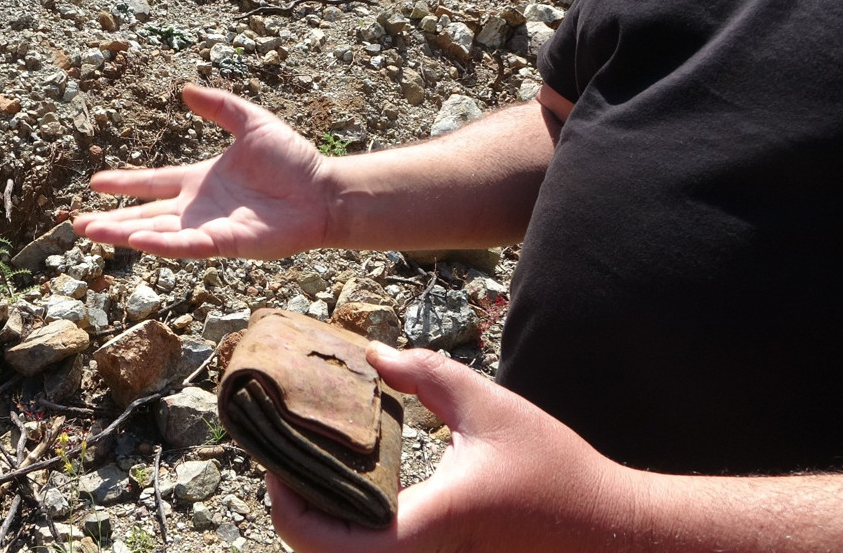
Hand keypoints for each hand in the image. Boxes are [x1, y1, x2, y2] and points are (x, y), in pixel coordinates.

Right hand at [74, 84, 332, 258]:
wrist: (323, 191)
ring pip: (157, 233)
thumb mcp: (252, 123)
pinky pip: (187, 246)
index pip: (153, 182)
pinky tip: (136, 239)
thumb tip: (186, 89)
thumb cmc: (293, 161)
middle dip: (110, 220)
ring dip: (124, 234)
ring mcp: (209, 228)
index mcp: (200, 181)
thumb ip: (220, 106)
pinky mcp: (225, 243)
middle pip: (145, 214)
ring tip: (91, 233)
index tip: (95, 182)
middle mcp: (198, 208)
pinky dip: (161, 244)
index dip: (124, 183)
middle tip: (76, 223)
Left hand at [268, 344, 638, 552]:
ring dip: (319, 525)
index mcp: (426, 527)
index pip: (322, 540)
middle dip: (292, 512)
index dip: (283, 503)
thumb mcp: (489, 407)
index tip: (274, 461)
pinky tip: (353, 494)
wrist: (613, 534)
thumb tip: (372, 353)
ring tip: (312, 470)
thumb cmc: (557, 472)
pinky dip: (351, 535)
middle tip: (284, 459)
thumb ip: (425, 374)